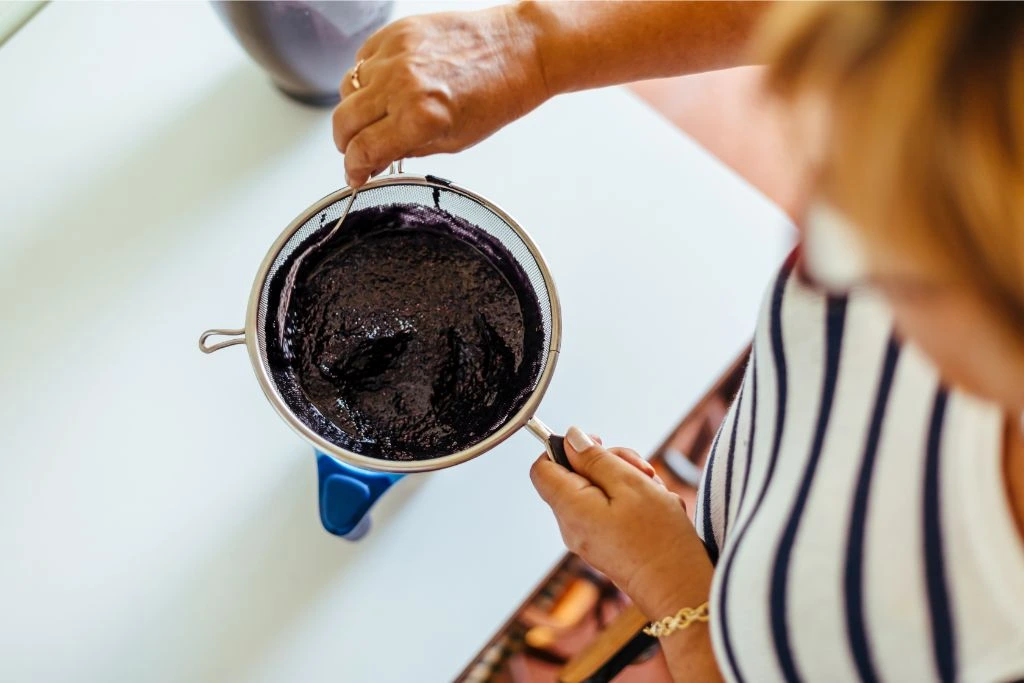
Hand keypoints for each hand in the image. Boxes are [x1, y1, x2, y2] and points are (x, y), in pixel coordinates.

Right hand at [332, 5, 548, 185]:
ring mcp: (395, 54)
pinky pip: (362, 59)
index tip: (355, 174)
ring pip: (346, 89)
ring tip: (376, 115)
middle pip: (344, 122)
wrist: (518, 50)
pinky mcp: (396, 32)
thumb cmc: (497, 95)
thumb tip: (375, 159)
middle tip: (358, 149)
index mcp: (419, 118)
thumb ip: (408, 150)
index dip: (354, 168)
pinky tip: (387, 86)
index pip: (363, 151)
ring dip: (355, 108)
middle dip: (346, 143)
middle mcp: (401, 85)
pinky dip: (367, 77)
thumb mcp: (454, 141)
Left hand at [530, 427, 713, 617]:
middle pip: (574, 476)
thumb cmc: (658, 538)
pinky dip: (632, 502)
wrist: (678, 588)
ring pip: (597, 491)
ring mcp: (586, 538)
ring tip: (655, 491)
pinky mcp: (604, 545)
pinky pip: (608, 511)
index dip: (565, 448)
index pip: (542, 467)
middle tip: (641, 470)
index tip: (598, 445)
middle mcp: (571, 525)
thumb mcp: (629, 484)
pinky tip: (657, 508)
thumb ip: (595, 458)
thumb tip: (571, 438)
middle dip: (609, 464)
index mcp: (571, 507)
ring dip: (627, 482)